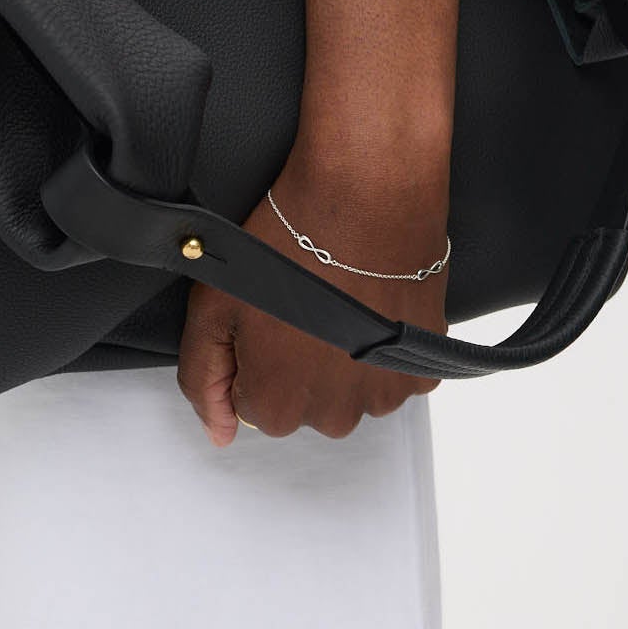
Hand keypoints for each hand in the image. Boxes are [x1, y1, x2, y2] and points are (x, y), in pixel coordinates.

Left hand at [178, 142, 446, 445]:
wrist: (364, 195)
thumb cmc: (287, 242)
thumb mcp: (212, 305)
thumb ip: (204, 378)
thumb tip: (220, 432)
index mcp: (278, 407)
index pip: (253, 405)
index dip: (252, 354)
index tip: (263, 316)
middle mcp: (335, 416)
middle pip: (305, 404)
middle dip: (297, 362)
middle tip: (298, 303)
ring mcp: (383, 394)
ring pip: (351, 391)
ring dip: (342, 357)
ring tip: (335, 300)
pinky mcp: (423, 367)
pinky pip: (392, 372)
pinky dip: (381, 346)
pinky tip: (369, 303)